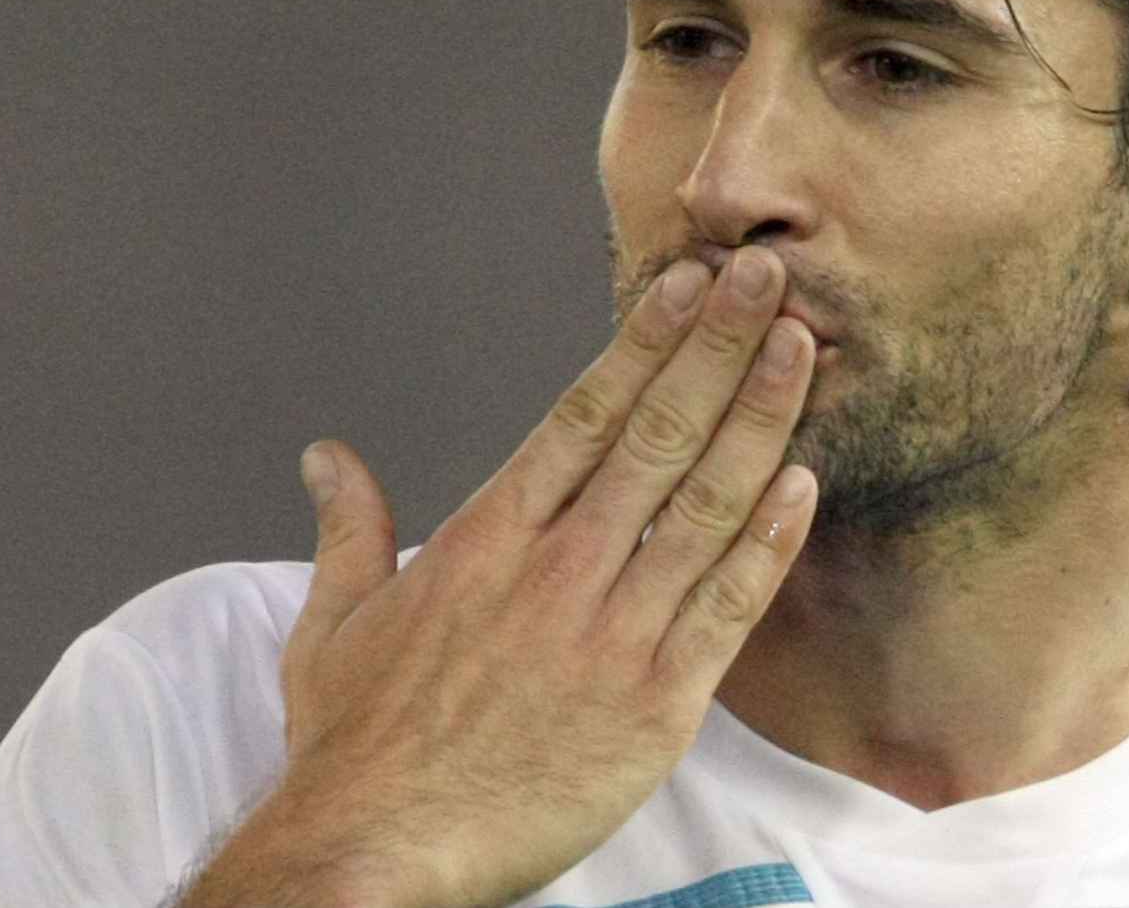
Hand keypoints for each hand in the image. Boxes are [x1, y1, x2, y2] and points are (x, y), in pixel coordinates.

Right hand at [188, 246, 817, 907]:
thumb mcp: (332, 621)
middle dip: (718, 348)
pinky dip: (768, 544)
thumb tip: (326, 457)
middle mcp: (555, 568)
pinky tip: (802, 485)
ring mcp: (610, 633)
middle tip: (767, 278)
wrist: (376, 850)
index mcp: (487, 537)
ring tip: (802, 350)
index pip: (584, 413)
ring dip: (759, 420)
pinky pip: (728, 610)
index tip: (689, 286)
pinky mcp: (655, 706)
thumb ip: (348, 527)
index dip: (645, 341)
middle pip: (656, 434)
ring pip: (703, 506)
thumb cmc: (356, 744)